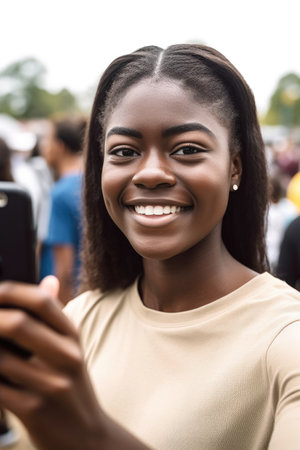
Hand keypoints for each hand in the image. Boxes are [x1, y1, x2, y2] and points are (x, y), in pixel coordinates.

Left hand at [0, 277, 105, 449]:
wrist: (87, 437)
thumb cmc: (73, 387)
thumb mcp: (71, 349)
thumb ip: (55, 316)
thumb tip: (49, 280)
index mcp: (72, 336)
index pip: (42, 301)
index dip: (12, 291)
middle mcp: (66, 357)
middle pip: (19, 324)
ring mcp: (51, 384)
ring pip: (0, 359)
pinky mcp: (34, 410)